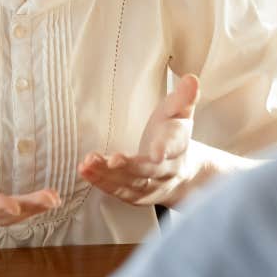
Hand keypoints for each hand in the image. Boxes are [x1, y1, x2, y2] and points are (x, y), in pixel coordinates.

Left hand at [78, 74, 202, 206]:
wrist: (186, 173)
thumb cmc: (175, 135)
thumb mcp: (181, 114)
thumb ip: (184, 98)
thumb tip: (191, 79)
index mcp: (178, 145)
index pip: (174, 147)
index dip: (165, 148)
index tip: (156, 152)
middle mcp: (167, 170)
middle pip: (149, 171)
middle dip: (130, 167)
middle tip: (112, 160)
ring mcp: (152, 187)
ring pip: (131, 184)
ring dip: (109, 175)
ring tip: (88, 163)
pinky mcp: (137, 197)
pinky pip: (119, 192)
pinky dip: (102, 183)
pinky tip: (85, 171)